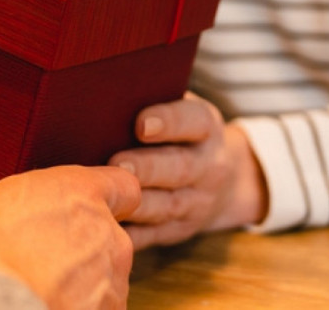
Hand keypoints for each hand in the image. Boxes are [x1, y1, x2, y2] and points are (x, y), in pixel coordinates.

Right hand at [0, 162, 139, 309]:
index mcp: (75, 193)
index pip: (121, 185)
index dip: (103, 196)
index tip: (77, 208)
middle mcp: (105, 239)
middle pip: (108, 238)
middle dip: (77, 250)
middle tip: (30, 262)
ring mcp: (108, 292)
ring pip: (103, 284)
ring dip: (75, 290)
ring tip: (25, 295)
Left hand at [108, 93, 268, 248]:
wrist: (223, 180)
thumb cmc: (180, 135)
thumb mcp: (181, 110)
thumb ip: (153, 100)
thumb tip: (104, 93)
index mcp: (207, 127)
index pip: (194, 121)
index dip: (169, 122)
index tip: (141, 124)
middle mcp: (209, 166)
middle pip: (180, 168)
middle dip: (148, 167)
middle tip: (118, 163)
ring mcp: (198, 202)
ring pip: (168, 206)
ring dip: (137, 203)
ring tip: (108, 195)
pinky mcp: (179, 230)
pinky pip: (154, 235)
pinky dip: (130, 233)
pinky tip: (107, 224)